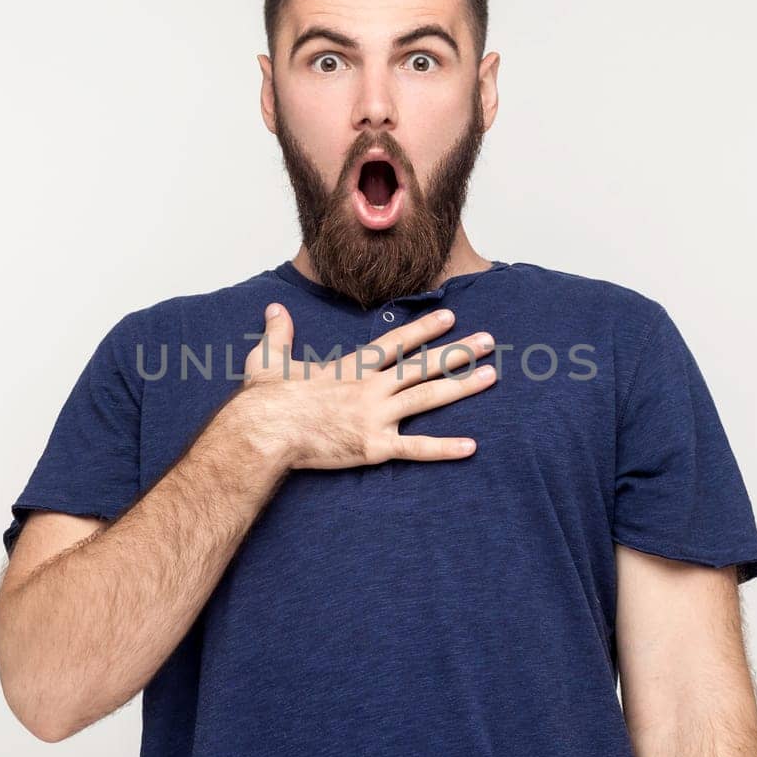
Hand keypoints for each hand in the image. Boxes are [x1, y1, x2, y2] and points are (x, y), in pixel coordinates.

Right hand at [236, 302, 497, 469]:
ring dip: (462, 386)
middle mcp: (370, 387)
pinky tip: (471, 446)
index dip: (424, 330)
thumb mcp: (268, 358)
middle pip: (422, 365)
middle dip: (458, 352)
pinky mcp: (374, 446)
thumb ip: (278, 333)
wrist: (264, 431)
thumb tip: (274, 309)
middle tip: (489, 341)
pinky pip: (416, 448)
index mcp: (350, 368)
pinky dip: (445, 448)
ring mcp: (375, 416)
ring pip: (427, 397)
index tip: (449, 318)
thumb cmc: (264, 400)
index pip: (396, 343)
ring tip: (491, 376)